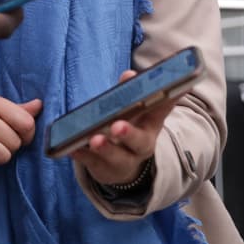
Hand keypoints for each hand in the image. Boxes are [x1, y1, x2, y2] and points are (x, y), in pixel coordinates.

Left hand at [70, 69, 180, 186]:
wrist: (123, 165)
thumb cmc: (129, 129)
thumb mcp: (134, 112)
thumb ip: (129, 91)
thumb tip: (129, 74)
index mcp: (151, 127)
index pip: (161, 112)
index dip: (166, 102)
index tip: (170, 91)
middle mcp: (141, 146)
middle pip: (140, 141)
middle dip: (129, 133)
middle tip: (118, 126)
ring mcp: (123, 161)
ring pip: (117, 157)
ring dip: (105, 148)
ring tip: (95, 140)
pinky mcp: (104, 170)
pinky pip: (93, 163)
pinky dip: (83, 156)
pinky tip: (73, 149)